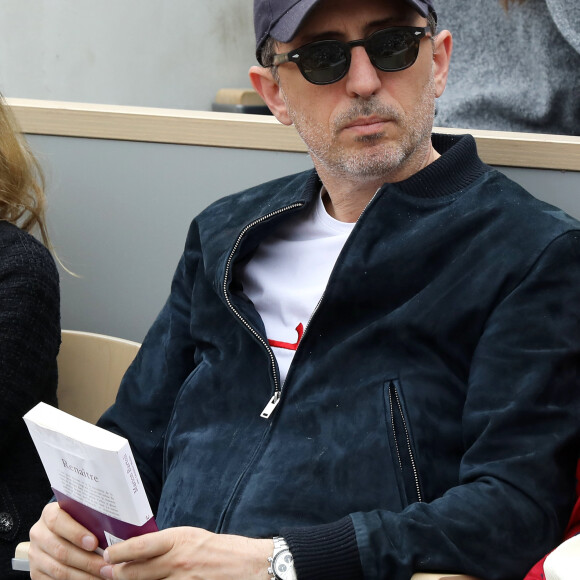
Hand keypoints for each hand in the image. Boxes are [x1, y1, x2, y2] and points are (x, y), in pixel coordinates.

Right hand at [29, 502, 105, 578]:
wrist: (56, 535)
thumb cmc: (77, 521)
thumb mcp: (80, 514)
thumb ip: (90, 519)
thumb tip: (114, 530)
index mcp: (49, 514)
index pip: (58, 521)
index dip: (76, 533)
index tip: (94, 543)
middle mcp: (39, 534)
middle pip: (61, 550)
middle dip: (88, 561)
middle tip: (107, 566)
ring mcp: (35, 555)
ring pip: (59, 570)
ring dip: (84, 575)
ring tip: (104, 575)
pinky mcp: (36, 573)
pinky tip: (92, 579)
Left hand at [100, 527, 272, 579]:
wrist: (246, 566)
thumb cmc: (217, 548)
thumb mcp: (190, 537)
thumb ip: (166, 544)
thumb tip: (139, 550)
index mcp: (178, 540)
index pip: (140, 546)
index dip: (119, 552)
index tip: (107, 554)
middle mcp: (177, 562)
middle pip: (134, 573)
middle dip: (116, 574)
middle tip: (105, 573)